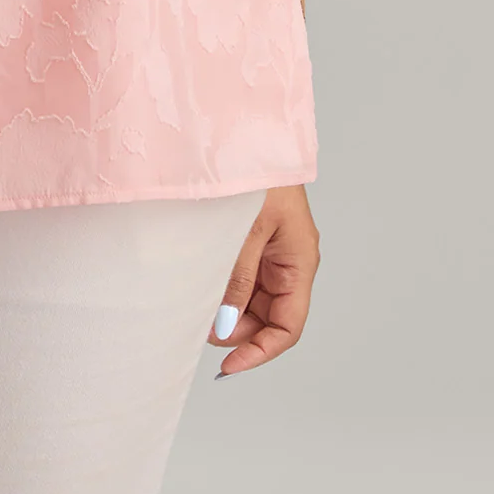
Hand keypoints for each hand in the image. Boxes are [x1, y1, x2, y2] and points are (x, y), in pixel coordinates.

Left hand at [208, 184, 319, 375]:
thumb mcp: (246, 230)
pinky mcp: (251, 236)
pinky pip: (239, 273)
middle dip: (236, 330)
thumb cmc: (255, 171)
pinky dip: (220, 285)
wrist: (244, 126)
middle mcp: (288, 259)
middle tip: (198, 328)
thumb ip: (237, 278)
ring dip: (225, 308)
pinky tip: (198, 285)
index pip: (288, 326)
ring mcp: (270, 248)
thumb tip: (224, 326)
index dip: (260, 352)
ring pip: (251, 297)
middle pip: (268, 316)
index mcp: (299, 260)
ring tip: (194, 306)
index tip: (227, 366)